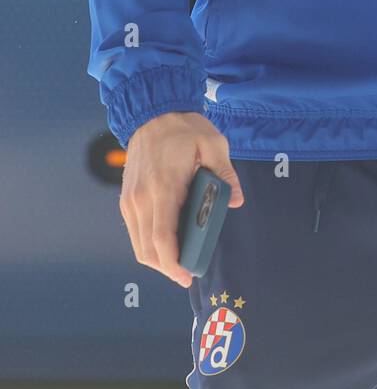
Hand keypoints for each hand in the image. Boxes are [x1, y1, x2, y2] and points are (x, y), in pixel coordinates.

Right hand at [119, 111, 244, 287]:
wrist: (152, 112)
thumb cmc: (184, 128)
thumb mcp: (213, 143)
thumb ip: (225, 173)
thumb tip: (236, 200)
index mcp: (164, 186)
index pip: (162, 236)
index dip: (173, 262)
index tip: (186, 276)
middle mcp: (141, 197)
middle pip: (148, 248)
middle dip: (167, 267)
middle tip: (188, 274)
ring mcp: (131, 199)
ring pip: (138, 244)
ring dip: (157, 259)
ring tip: (180, 262)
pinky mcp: (127, 198)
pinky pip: (136, 231)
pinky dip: (149, 244)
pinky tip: (168, 244)